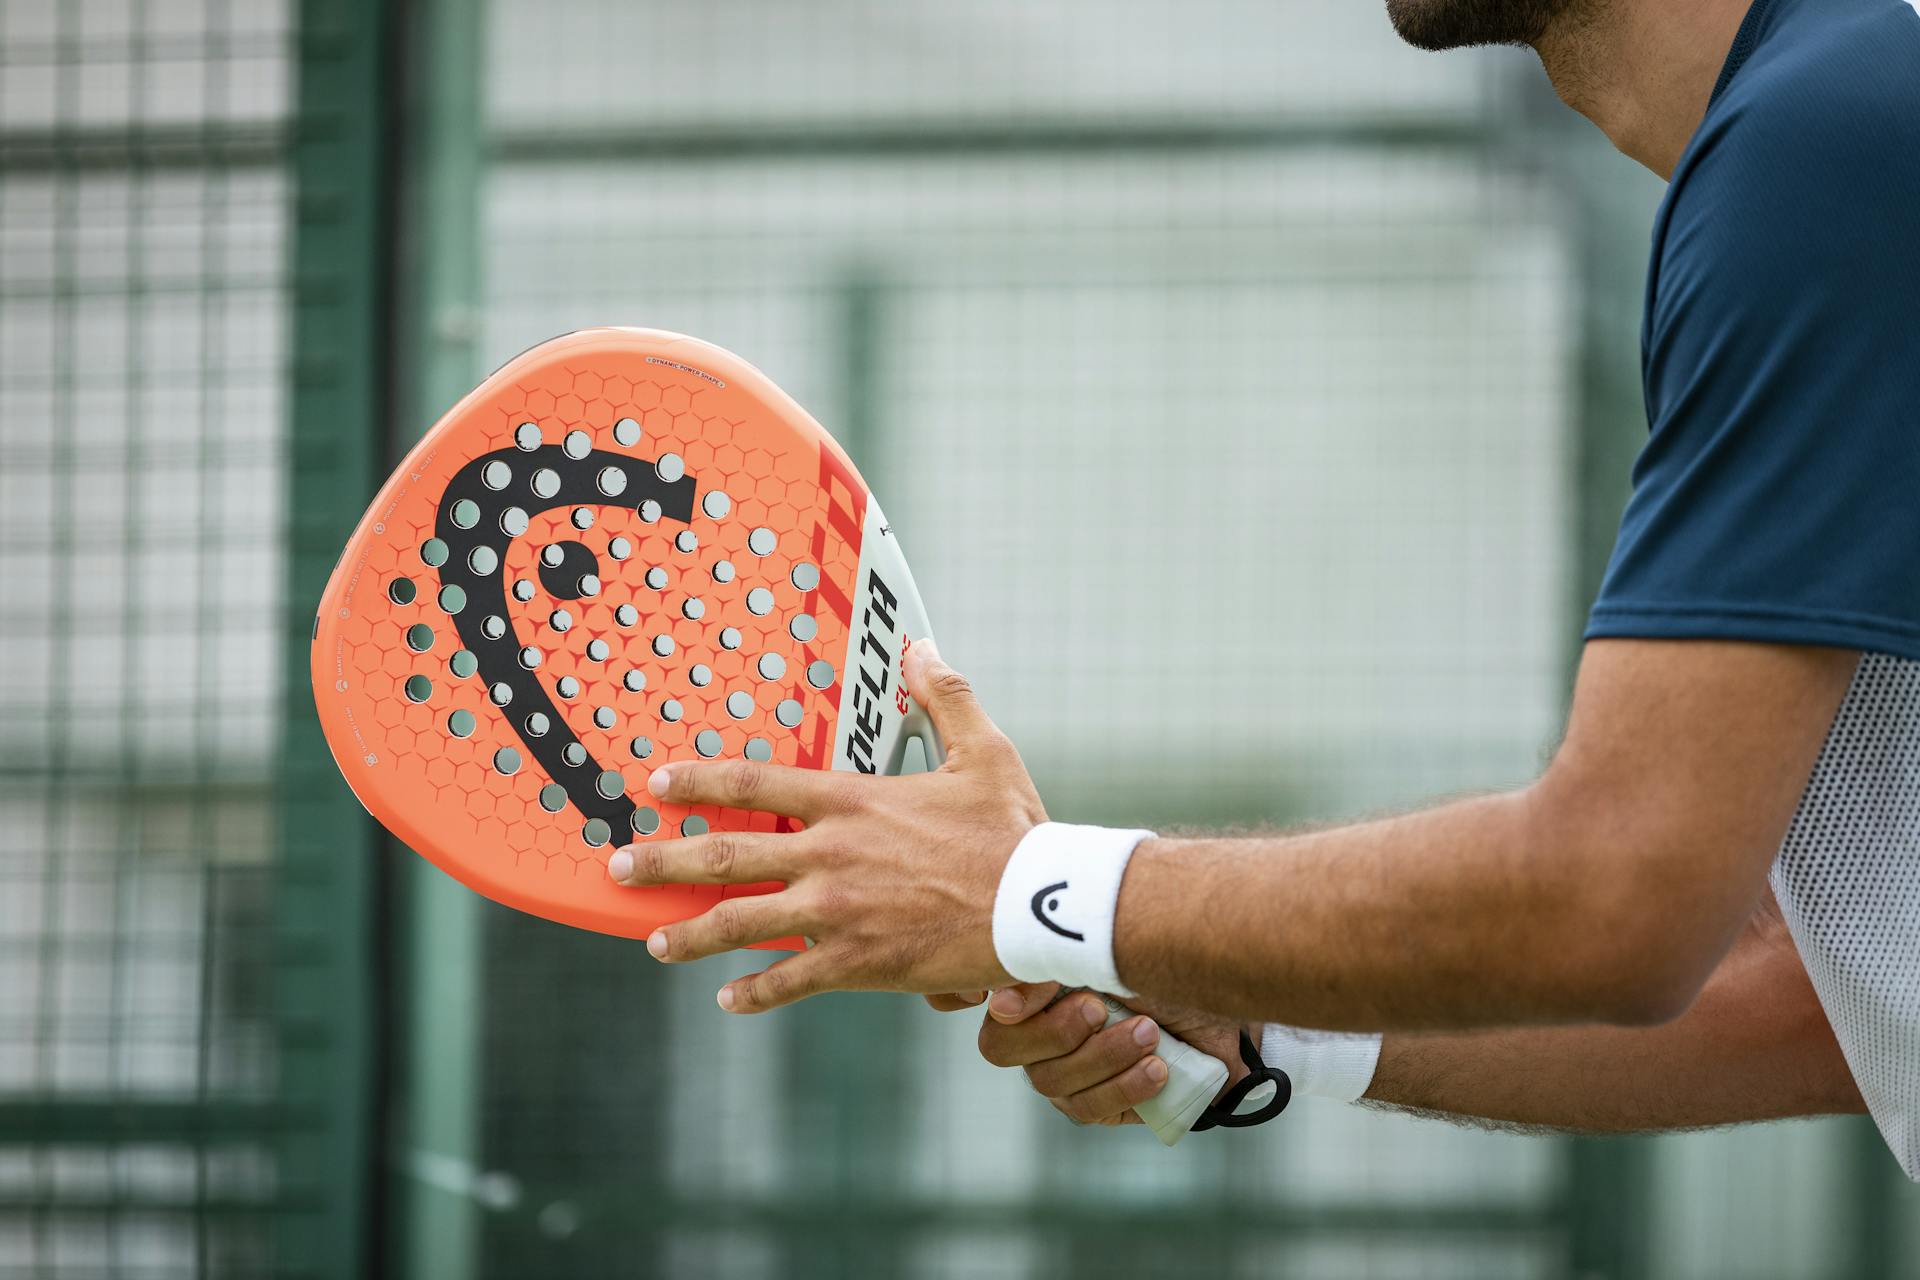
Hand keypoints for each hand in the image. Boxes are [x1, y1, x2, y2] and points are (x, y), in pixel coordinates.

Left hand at [605, 640, 1046, 1011]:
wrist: (1040, 905)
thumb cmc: (1014, 829)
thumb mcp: (983, 750)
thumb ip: (944, 696)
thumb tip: (921, 648)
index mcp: (853, 800)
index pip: (756, 782)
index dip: (700, 781)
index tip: (658, 784)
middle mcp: (832, 853)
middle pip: (728, 853)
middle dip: (666, 859)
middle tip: (620, 867)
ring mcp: (839, 911)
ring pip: (744, 922)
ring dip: (692, 932)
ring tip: (656, 941)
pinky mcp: (859, 962)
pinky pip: (792, 980)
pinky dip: (757, 992)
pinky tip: (730, 997)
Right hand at [960, 982, 1253, 1125]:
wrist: (1228, 992)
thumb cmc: (1165, 954)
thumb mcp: (1110, 945)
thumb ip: (1056, 957)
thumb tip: (1003, 993)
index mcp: (1032, 988)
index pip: (988, 1007)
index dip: (1007, 1005)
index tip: (1042, 990)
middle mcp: (1040, 1032)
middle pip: (1005, 1050)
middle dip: (1055, 1030)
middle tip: (1100, 1007)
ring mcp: (1068, 1073)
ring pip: (1051, 1082)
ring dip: (1102, 1057)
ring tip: (1149, 1033)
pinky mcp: (1104, 1104)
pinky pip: (1090, 1110)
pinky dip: (1125, 1087)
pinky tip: (1158, 1068)